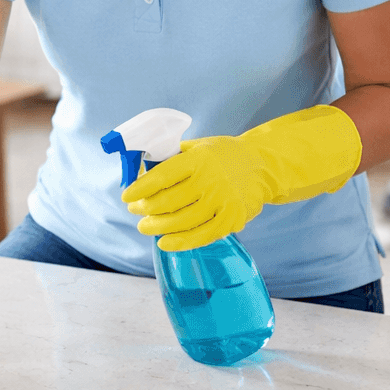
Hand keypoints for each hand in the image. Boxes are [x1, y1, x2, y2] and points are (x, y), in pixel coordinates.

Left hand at [121, 105, 361, 251]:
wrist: (263, 166)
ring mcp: (222, 202)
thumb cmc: (223, 156)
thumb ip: (171, 157)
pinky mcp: (232, 220)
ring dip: (158, 226)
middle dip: (145, 209)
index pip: (161, 177)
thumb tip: (139, 170)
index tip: (126, 196)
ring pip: (181, 221)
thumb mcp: (197, 147)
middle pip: (168, 202)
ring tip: (145, 226)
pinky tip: (165, 242)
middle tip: (135, 211)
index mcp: (198, 159)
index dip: (140, 189)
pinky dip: (181, 242)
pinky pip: (201, 236)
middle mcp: (210, 180)